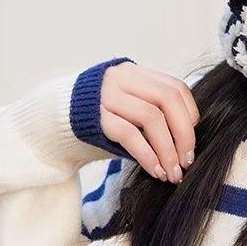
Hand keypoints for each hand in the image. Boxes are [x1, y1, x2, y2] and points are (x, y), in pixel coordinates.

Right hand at [99, 61, 199, 183]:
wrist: (53, 121)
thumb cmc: (100, 118)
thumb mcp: (127, 105)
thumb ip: (151, 110)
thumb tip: (186, 140)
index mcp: (135, 73)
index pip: (174, 86)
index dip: (189, 111)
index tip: (192, 137)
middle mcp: (123, 79)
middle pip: (167, 99)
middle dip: (183, 132)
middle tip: (188, 159)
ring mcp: (108, 96)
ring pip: (151, 118)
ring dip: (167, 149)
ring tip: (172, 172)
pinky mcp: (97, 119)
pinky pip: (130, 135)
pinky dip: (148, 155)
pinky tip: (156, 171)